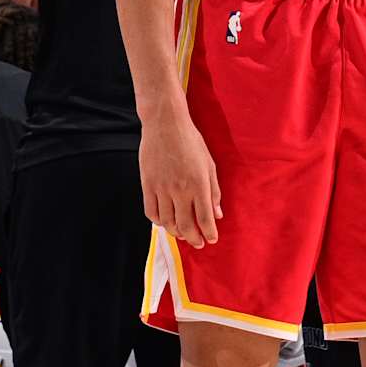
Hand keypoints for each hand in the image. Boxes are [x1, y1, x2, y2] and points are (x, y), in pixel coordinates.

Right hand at [140, 101, 221, 248]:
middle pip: (186, 225)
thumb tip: (218, 214)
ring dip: (176, 233)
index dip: (209, 233)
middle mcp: (180, 189)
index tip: (211, 239)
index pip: (204, 218)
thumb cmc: (190, 141)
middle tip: (198, 243)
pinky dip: (158, 221)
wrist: (165, 123)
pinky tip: (165, 221)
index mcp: (199, 183)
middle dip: (194, 239)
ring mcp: (161, 188)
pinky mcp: (147, 184)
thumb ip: (214, 191)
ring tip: (182, 233)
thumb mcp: (209, 164)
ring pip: (167, 222)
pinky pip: (151, 211)